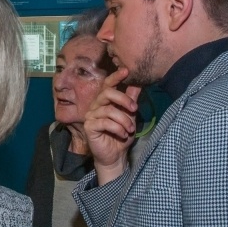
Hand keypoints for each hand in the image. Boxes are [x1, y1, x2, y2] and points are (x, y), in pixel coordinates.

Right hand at [83, 68, 140, 184]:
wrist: (115, 155)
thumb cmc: (122, 135)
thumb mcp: (130, 115)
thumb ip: (131, 99)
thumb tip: (138, 83)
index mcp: (104, 101)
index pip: (107, 84)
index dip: (115, 76)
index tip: (126, 70)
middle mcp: (95, 106)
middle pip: (107, 93)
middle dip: (124, 100)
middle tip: (135, 109)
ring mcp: (90, 116)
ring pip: (108, 110)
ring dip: (124, 120)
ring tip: (130, 129)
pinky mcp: (89, 126)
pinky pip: (104, 122)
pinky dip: (117, 128)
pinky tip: (122, 134)